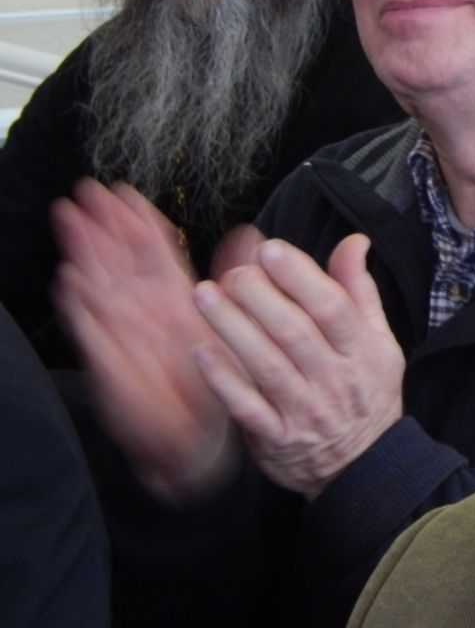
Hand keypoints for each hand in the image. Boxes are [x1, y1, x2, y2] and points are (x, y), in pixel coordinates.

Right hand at [50, 179, 240, 501]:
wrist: (196, 435)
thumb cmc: (207, 374)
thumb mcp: (228, 321)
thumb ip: (234, 277)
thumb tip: (249, 233)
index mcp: (175, 300)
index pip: (156, 253)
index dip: (139, 222)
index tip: (124, 192)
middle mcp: (147, 313)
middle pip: (121, 262)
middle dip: (103, 227)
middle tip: (85, 192)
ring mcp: (127, 337)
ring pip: (103, 287)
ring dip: (85, 254)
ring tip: (71, 221)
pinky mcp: (115, 366)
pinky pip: (97, 333)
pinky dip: (84, 308)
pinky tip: (72, 282)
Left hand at [193, 234, 405, 499]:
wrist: (365, 464)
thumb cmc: (366, 390)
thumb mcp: (379, 339)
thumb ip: (359, 289)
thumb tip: (353, 241)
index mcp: (361, 350)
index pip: (332, 307)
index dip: (301, 277)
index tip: (271, 250)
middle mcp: (334, 379)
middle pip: (294, 332)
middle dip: (259, 296)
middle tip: (232, 271)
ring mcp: (305, 410)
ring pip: (266, 365)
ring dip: (232, 328)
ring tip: (204, 294)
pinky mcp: (277, 437)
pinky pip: (246, 408)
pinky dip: (223, 380)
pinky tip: (201, 350)